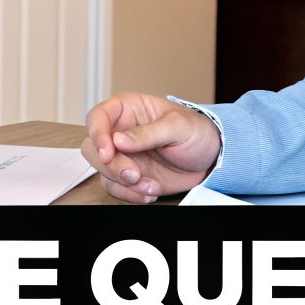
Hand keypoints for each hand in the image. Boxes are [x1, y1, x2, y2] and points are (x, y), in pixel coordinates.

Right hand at [80, 92, 220, 202]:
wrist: (210, 159)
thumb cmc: (196, 132)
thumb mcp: (178, 126)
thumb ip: (148, 132)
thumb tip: (119, 140)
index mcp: (128, 109)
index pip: (98, 117)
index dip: (98, 134)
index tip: (109, 152)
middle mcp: (120, 132)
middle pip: (94, 148)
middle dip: (112, 166)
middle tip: (134, 174)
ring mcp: (123, 156)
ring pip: (101, 171)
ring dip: (123, 183)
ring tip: (149, 184)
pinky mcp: (128, 176)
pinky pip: (115, 188)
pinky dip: (130, 194)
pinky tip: (150, 190)